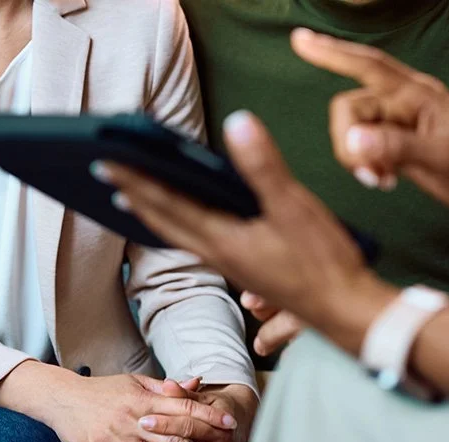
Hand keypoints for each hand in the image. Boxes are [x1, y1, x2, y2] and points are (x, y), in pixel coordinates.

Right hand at [0, 361, 236, 441]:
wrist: (63, 399)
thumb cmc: (102, 391)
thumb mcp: (134, 382)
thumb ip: (166, 387)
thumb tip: (195, 381)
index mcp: (143, 399)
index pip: (183, 407)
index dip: (209, 415)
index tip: (229, 422)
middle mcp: (134, 419)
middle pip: (175, 437)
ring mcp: (118, 439)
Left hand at [95, 111, 399, 353]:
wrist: (343, 311)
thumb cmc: (322, 262)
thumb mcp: (295, 207)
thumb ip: (263, 167)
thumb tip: (238, 123)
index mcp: (223, 238)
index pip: (167, 203)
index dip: (136, 180)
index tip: (106, 161)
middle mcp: (218, 253)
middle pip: (162, 221)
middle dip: (132, 195)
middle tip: (105, 174)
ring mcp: (230, 264)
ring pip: (177, 233)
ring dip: (151, 212)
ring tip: (131, 198)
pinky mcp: (244, 268)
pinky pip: (197, 242)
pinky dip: (177, 225)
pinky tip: (182, 221)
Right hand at [290, 28, 448, 217]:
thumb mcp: (440, 156)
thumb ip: (395, 147)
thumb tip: (351, 141)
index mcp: (415, 93)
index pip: (366, 66)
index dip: (330, 52)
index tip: (300, 40)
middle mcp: (402, 103)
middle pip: (348, 109)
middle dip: (348, 143)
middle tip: (370, 174)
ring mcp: (398, 123)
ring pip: (352, 131)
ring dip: (356, 158)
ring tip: (381, 180)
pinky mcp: (396, 144)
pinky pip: (362, 147)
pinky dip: (365, 166)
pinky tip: (384, 181)